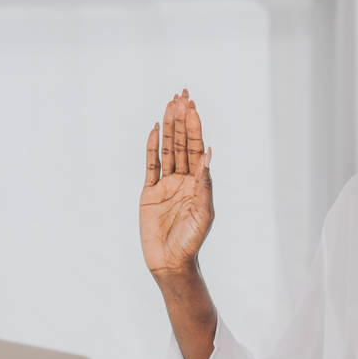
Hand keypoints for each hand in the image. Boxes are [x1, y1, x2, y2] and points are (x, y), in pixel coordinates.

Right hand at [139, 89, 213, 279]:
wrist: (171, 262)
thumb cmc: (192, 241)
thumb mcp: (203, 212)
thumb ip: (204, 184)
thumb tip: (208, 154)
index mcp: (198, 182)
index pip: (196, 148)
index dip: (194, 127)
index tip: (193, 107)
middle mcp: (183, 179)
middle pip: (181, 143)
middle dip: (182, 120)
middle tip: (181, 96)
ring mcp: (165, 184)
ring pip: (167, 150)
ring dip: (168, 127)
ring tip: (169, 105)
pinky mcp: (149, 193)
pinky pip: (150, 166)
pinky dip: (151, 148)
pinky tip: (154, 130)